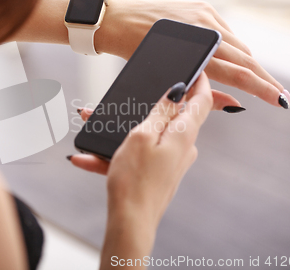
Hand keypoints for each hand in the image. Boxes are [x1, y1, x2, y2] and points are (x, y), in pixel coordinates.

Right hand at [73, 75, 213, 267]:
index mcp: (184, 134)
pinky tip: (87, 157)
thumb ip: (161, 111)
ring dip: (124, 129)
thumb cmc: (135, 180)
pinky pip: (140, 154)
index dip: (200, 81)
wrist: (130, 222)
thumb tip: (178, 91)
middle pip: (173, 116)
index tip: (195, 67)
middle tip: (125, 97)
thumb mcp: (142, 136)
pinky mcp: (160, 173)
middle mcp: (183, 147)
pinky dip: (118, 151)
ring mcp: (172, 162)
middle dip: (147, 105)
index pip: (202, 100)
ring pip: (150, 135)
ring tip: (92, 126)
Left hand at [96, 0, 289, 108]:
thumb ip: (202, 93)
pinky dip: (231, 46)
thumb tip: (234, 104)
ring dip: (247, 63)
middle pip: (246, 59)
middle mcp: (205, 31)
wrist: (120, 21)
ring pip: (238, 45)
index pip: (238, 73)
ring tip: (255, 80)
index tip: (279, 100)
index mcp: (195, 53)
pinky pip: (226, 31)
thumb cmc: (137, 54)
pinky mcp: (202, 7)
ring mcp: (205, 16)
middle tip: (278, 95)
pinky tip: (229, 57)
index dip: (262, 88)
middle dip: (263, 79)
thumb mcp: (167, 78)